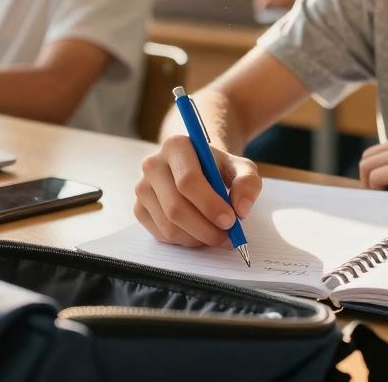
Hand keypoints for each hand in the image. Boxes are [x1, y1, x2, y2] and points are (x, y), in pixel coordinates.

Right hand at [134, 135, 261, 247]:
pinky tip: (200, 233)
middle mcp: (152, 164)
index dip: (210, 205)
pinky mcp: (139, 209)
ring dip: (198, 238)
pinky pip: (161, 234)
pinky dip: (185, 241)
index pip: (188, 181)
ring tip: (217, 236)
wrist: (197, 168)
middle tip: (228, 238)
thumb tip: (241, 209)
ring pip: (168, 226)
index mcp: (176, 146)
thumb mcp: (241, 168)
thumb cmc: (218, 168)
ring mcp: (142, 188)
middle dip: (206, 229)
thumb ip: (248, 183)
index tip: (231, 221)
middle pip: (176, 207)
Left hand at [359, 126, 387, 191]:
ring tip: (385, 200)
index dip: (379, 170)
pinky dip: (377, 190)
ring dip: (371, 184)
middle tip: (381, 195)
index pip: (382, 150)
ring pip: (366, 165)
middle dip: (370, 176)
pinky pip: (374, 177)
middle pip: (369, 155)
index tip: (387, 188)